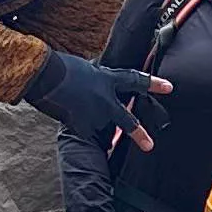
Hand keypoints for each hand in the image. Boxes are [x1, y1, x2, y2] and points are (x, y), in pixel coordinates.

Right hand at [24, 49, 171, 148]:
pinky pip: (84, 132)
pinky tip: (71, 121)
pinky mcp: (80, 125)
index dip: (153, 84)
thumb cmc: (58, 66)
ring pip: (100, 126)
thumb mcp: (84, 69)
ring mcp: (94, 114)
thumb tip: (96, 85)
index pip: (135, 80)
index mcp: (107, 79)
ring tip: (80, 113)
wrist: (41, 74)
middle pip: (127, 120)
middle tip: (149, 146)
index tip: (170, 87)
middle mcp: (105, 99)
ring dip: (94, 124)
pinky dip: (80, 129)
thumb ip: (95, 80)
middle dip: (139, 134)